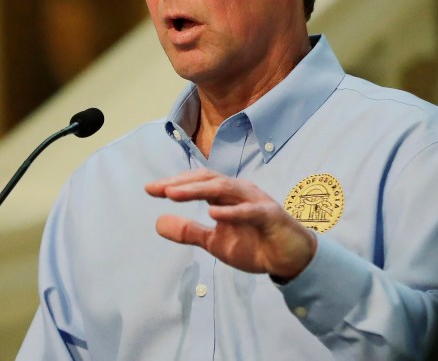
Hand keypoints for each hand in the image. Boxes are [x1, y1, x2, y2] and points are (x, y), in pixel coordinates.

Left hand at [145, 169, 316, 280]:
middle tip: (158, 189)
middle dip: (182, 183)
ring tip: (174, 194)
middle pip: (208, 179)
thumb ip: (189, 231)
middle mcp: (240, 192)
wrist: (288, 258)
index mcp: (227, 195)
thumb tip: (158, 222)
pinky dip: (232, 211)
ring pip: (225, 188)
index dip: (175, 183)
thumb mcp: (214, 241)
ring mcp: (256, 201)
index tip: (149, 189)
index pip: (199, 182)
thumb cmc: (254, 244)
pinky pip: (249, 211)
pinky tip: (213, 212)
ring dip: (198, 189)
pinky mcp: (269, 215)